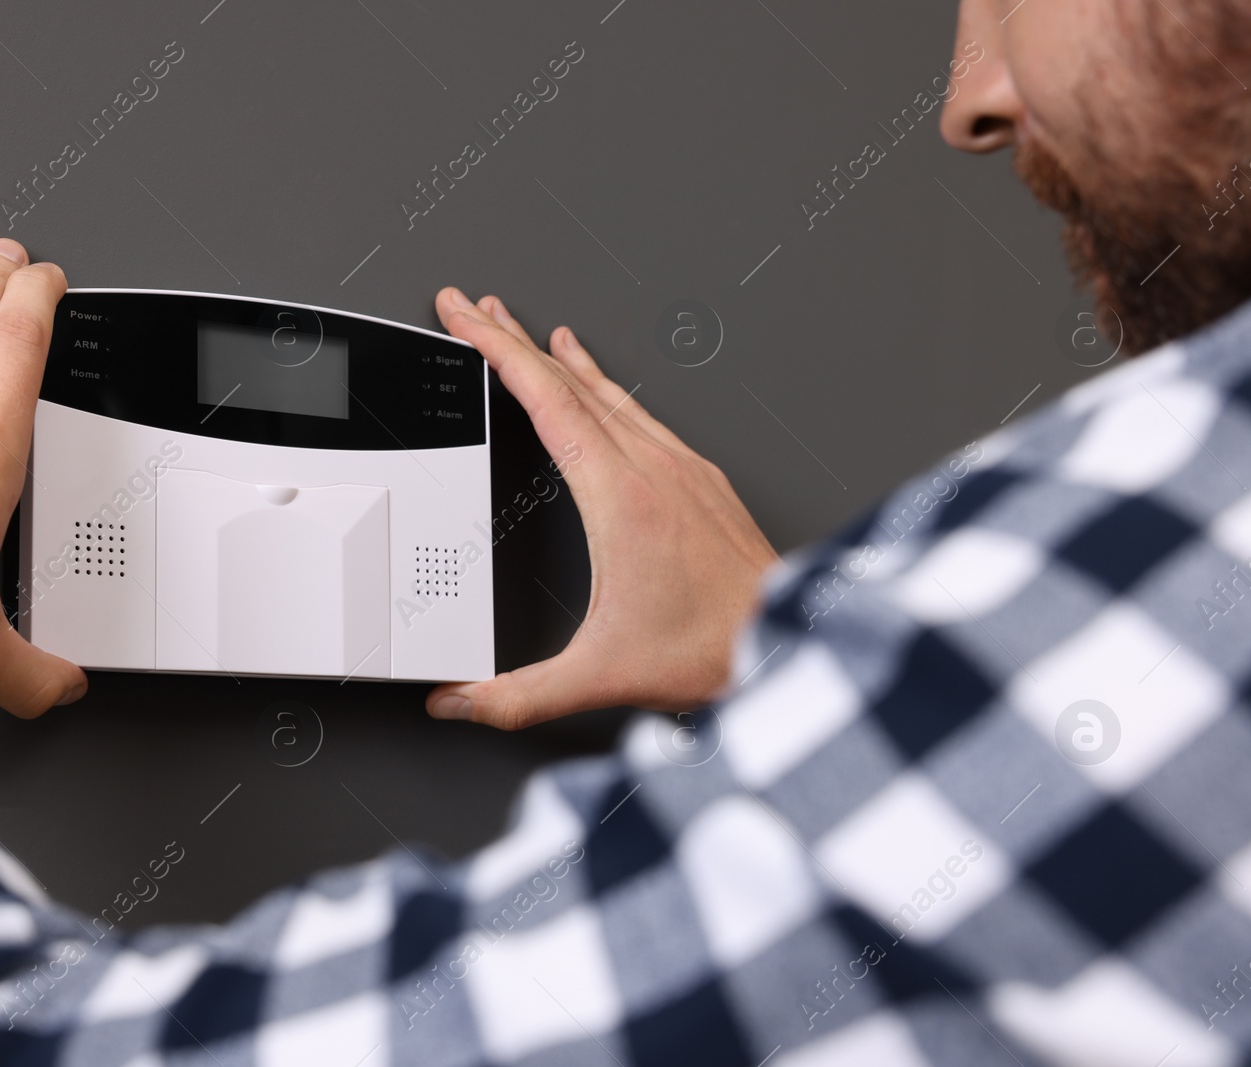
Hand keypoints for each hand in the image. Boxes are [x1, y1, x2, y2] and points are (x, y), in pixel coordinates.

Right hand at [425, 289, 778, 728]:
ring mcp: (684, 469)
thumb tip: (456, 704)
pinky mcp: (706, 481)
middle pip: (572, 381)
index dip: (498, 350)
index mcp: (620, 496)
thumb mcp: (599, 675)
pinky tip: (606, 389)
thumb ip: (516, 695)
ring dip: (563, 359)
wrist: (795, 643)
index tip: (467, 317)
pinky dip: (609, 388)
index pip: (546, 398)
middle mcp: (655, 468)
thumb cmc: (715, 649)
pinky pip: (645, 413)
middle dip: (514, 337)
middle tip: (476, 306)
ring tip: (534, 333)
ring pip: (612, 392)